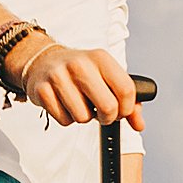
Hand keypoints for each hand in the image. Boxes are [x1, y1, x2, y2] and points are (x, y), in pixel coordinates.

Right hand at [10, 40, 144, 130]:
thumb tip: (138, 124)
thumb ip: (127, 100)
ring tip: (80, 103)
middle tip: (102, 113)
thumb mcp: (106, 76)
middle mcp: (80, 65)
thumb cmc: (80, 71)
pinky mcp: (43, 91)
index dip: (127, 108)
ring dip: (84, 117)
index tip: (121, 110)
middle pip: (108, 107)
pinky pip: (64, 120)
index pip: (126, 89)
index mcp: (100, 58)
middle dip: (108, 117)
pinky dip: (67, 118)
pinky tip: (65, 104)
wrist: (43, 61)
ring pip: (83, 117)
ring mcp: (59, 77)